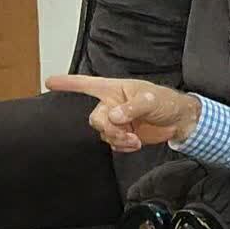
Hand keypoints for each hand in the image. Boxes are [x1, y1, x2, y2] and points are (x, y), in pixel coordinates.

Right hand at [45, 75, 200, 152]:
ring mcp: (117, 121)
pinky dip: (121, 147)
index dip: (68, 83)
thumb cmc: (166, 102)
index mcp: (115, 89)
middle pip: (95, 118)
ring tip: (135, 140)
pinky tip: (134, 144)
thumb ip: (132, 107)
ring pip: (103, 133)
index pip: (87, 84)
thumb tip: (114, 116)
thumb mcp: (151, 100)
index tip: (49, 82)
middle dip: (109, 129)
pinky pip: (112, 143)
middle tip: (127, 134)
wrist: (179, 121)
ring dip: (117, 140)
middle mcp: (111, 104)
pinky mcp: (123, 135)